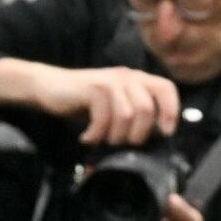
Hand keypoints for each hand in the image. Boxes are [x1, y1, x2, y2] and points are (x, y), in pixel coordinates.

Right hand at [39, 64, 180, 146]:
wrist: (49, 87)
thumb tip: (151, 138)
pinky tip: (87, 138)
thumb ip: (132, 114)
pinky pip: (104, 117)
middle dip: (136, 134)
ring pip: (126, 115)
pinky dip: (96, 134)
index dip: (170, 111)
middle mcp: (127, 77)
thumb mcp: (113, 106)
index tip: (164, 132)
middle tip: (120, 144)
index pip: (166, 89)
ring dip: (114, 136)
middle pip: (146, 109)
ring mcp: (110, 81)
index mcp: (137, 79)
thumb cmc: (83, 102)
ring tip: (102, 141)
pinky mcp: (93, 88)